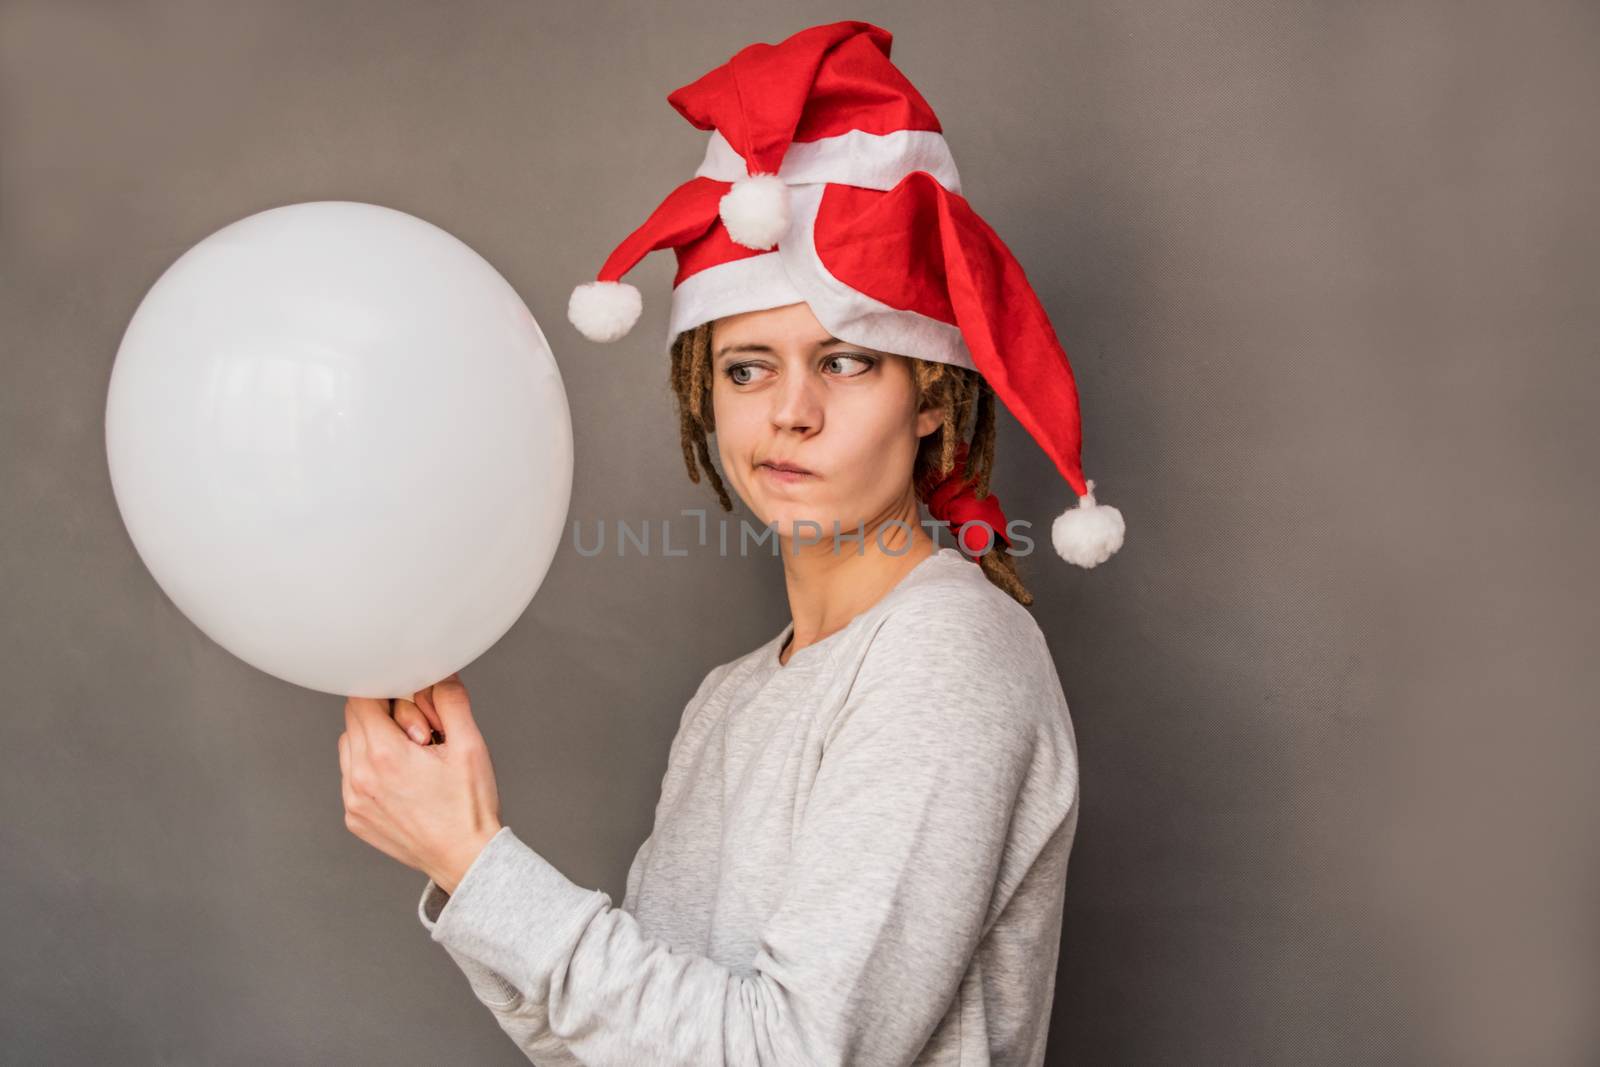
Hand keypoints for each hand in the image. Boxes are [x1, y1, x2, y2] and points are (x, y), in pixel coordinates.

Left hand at [338, 672, 502, 893]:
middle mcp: (359, 777)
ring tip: (410, 760)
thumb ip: (451, 701)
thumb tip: (440, 674)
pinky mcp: (354, 818)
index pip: (362, 698)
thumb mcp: (469, 746)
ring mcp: (353, 801)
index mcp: (384, 754)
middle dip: (383, 716)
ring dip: (373, 742)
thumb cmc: (469, 806)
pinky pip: (351, 778)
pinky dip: (370, 771)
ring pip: (349, 748)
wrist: (464, 858)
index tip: (411, 705)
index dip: (387, 692)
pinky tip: (402, 783)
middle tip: (420, 735)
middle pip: (354, 720)